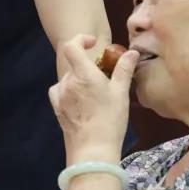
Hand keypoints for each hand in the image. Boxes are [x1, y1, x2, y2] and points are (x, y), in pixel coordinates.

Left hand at [48, 35, 138, 160]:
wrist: (93, 150)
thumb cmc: (110, 120)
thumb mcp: (121, 93)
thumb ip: (124, 70)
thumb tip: (132, 53)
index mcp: (83, 74)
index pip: (71, 46)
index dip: (80, 40)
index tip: (92, 44)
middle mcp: (67, 82)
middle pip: (73, 64)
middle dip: (86, 66)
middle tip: (103, 77)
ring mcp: (60, 95)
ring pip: (67, 78)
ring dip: (78, 80)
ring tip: (93, 92)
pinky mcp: (57, 108)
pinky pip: (60, 91)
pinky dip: (69, 91)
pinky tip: (80, 101)